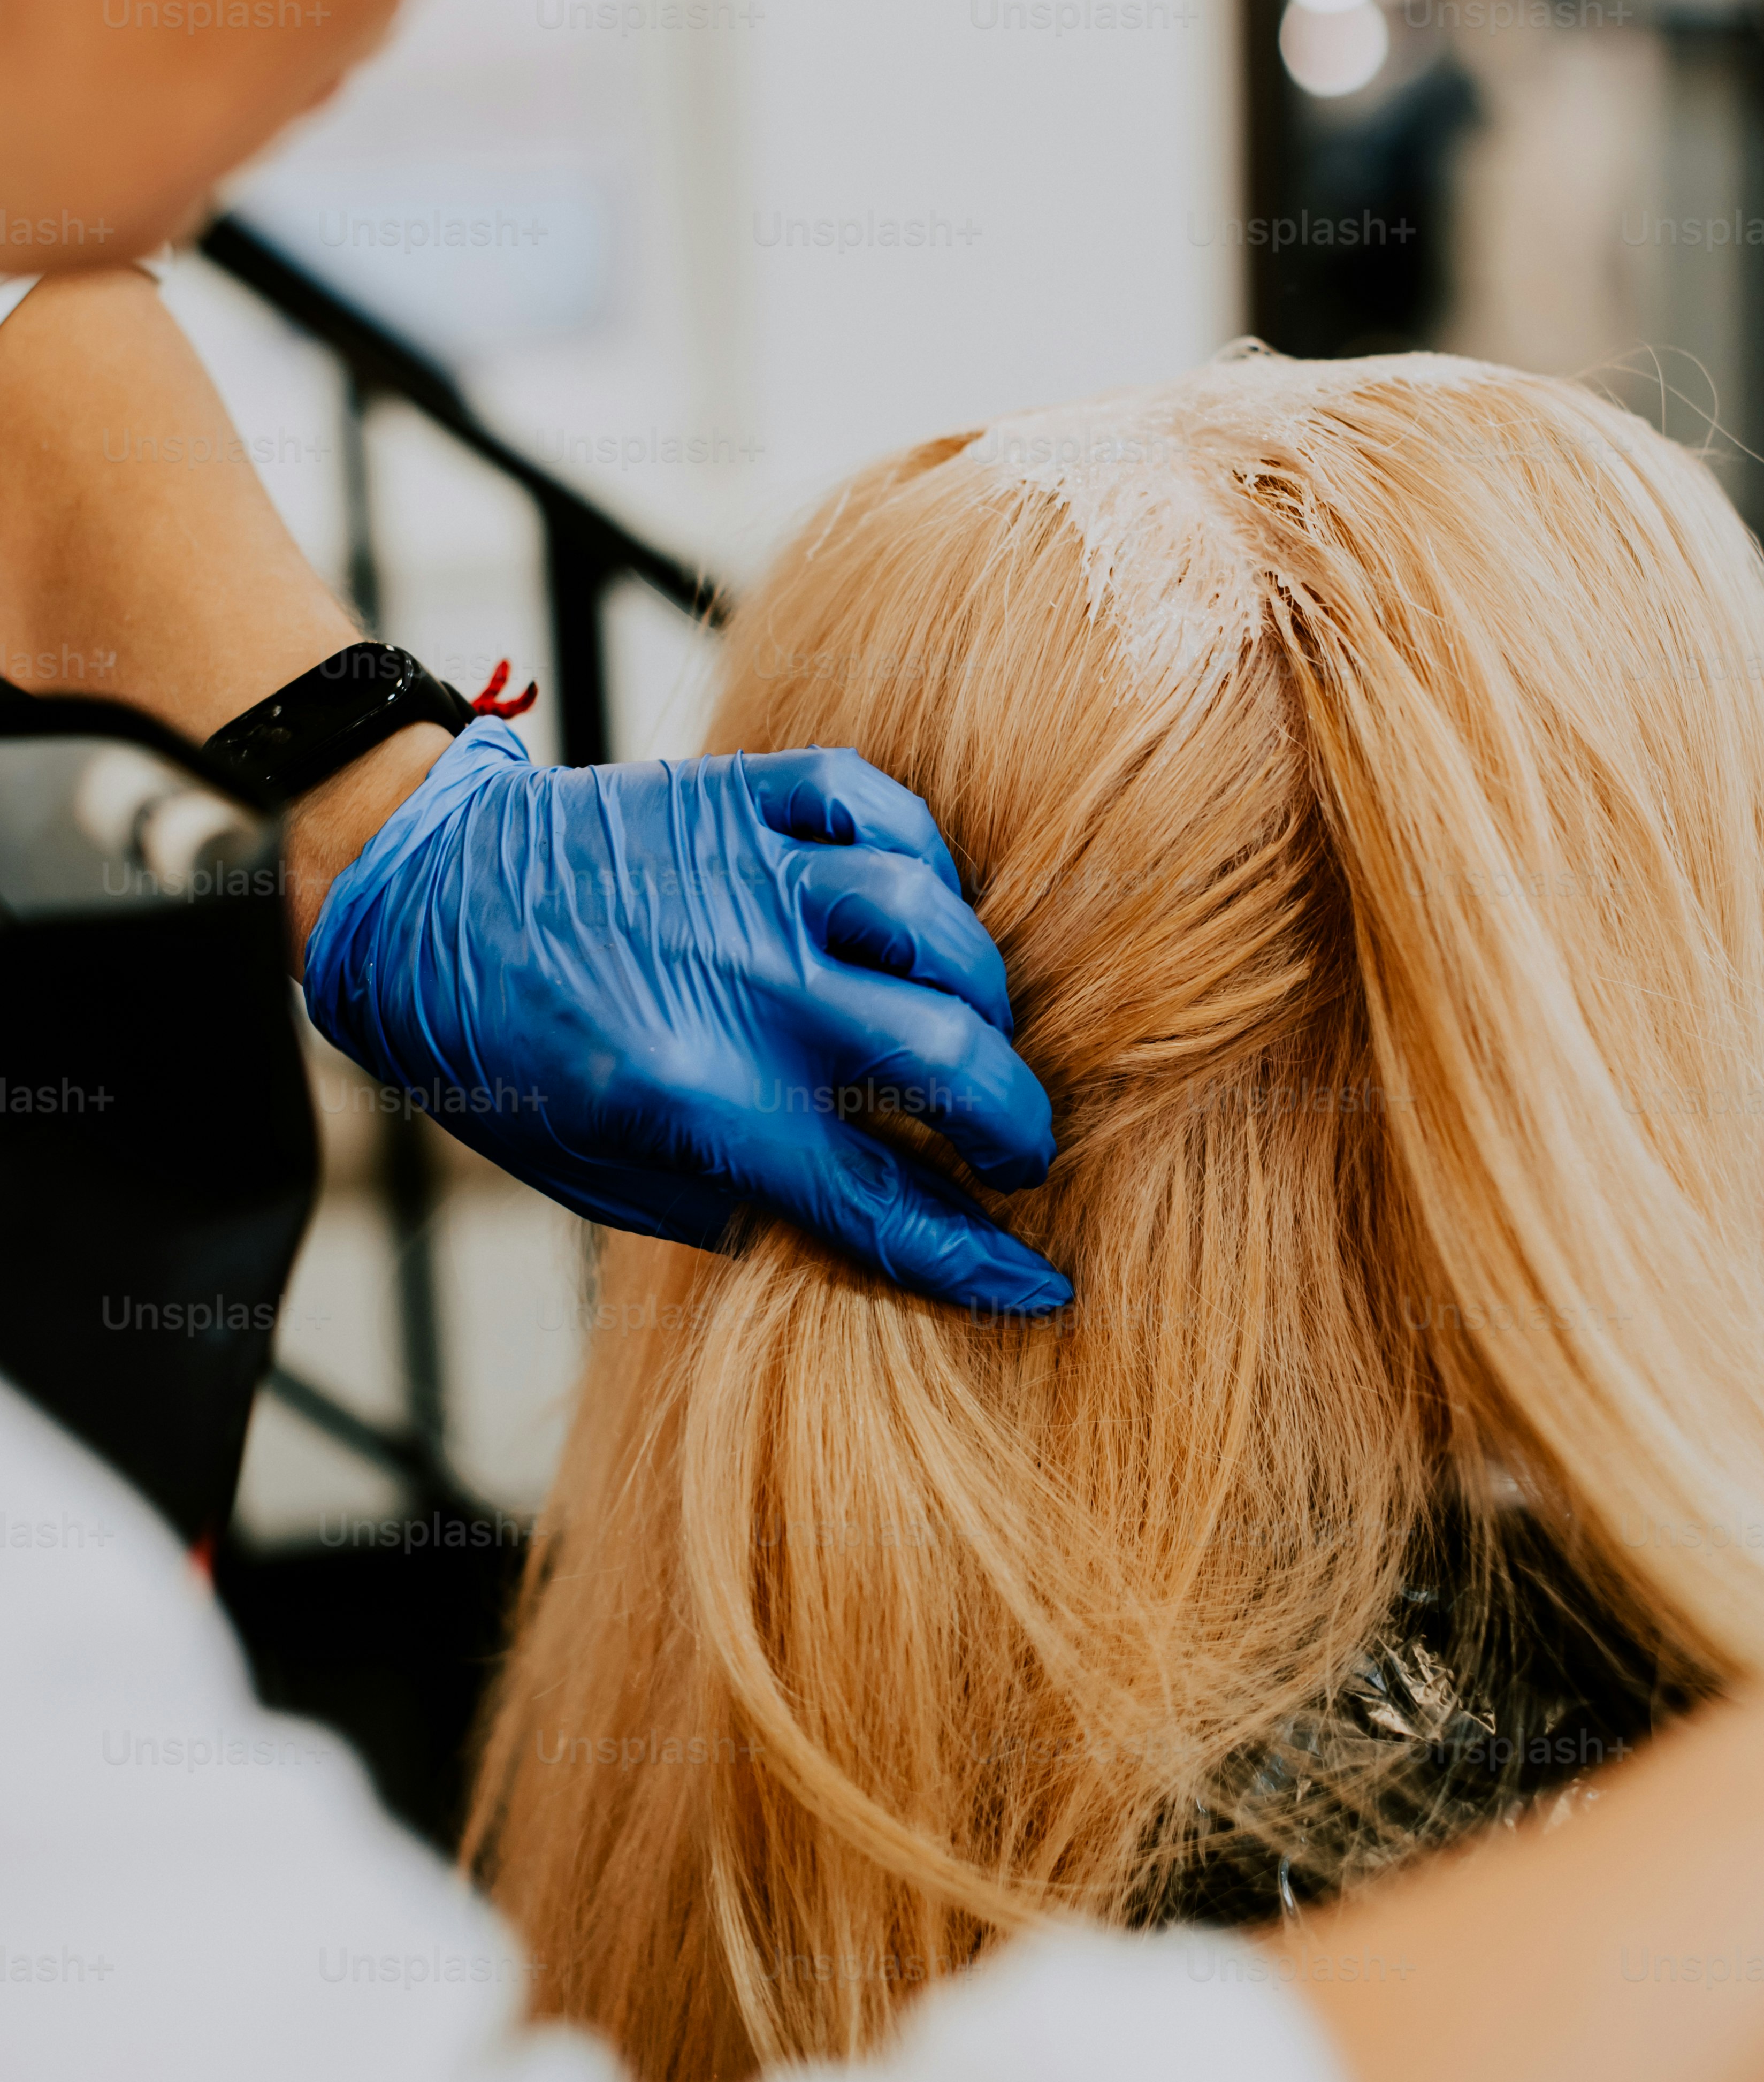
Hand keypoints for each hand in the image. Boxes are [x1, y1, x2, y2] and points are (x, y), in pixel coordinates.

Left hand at [302, 720, 1069, 1311]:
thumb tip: (868, 1221)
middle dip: (1014, 1121)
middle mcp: (741, 986)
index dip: (976, 1253)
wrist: (407, 895)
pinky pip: (878, 805)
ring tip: (965, 1024)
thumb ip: (738, 1197)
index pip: (881, 1199)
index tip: (1039, 1283)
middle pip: (947, 1054)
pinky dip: (918, 849)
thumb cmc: (498, 1054)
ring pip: (933, 919)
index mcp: (699, 1099)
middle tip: (1014, 1148)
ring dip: (976, 987)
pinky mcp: (740, 797)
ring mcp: (749, 879)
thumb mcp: (598, 1171)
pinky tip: (909, 901)